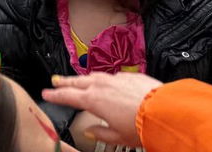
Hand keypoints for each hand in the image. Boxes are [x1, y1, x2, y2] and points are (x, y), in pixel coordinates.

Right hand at [40, 72, 159, 146]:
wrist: (165, 111)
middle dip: (65, 82)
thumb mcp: (118, 136)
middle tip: (56, 81)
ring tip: (79, 80)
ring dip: (84, 79)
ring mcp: (116, 78)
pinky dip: (107, 80)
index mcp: (93, 100)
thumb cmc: (142, 126)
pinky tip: (109, 83)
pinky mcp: (131, 76)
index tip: (46, 93)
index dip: (55, 95)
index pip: (68, 96)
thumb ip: (100, 132)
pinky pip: (114, 76)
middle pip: (77, 82)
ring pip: (94, 76)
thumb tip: (90, 131)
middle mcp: (102, 85)